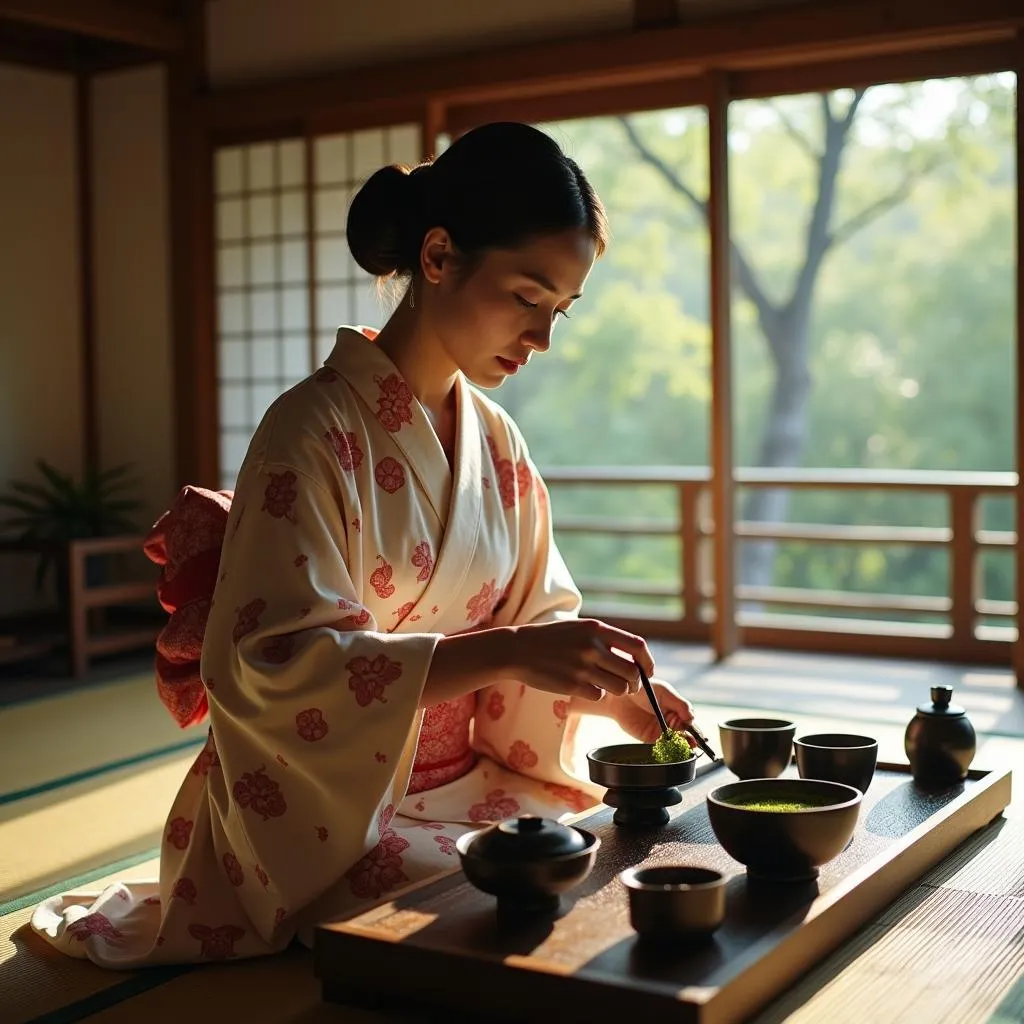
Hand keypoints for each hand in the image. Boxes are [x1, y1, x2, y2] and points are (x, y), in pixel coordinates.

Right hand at [501, 618, 653, 702]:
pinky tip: (585, 688)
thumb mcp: (579, 629)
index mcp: (597, 629)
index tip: (647, 671)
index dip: (647, 662)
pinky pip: (599, 696)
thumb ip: (604, 639)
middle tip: (629, 686)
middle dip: (635, 683)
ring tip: (605, 686)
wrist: (518, 649)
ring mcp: (583, 666)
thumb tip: (633, 657)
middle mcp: (593, 646)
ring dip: (617, 690)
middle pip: (632, 672)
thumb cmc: (551, 639)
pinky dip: (597, 695)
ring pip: (620, 688)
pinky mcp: (573, 684)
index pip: (638, 646)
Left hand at [609, 680, 694, 744]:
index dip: (694, 728)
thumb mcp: (665, 692)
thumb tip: (692, 718)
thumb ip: (680, 704)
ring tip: (683, 746)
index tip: (694, 732)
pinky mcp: (649, 739)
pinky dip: (667, 749)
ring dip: (680, 746)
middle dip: (690, 739)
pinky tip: (670, 749)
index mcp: (677, 710)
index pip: (689, 722)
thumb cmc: (644, 689)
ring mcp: (661, 731)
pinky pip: (661, 747)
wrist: (621, 696)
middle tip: (692, 742)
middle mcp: (670, 722)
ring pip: (674, 742)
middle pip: (684, 734)